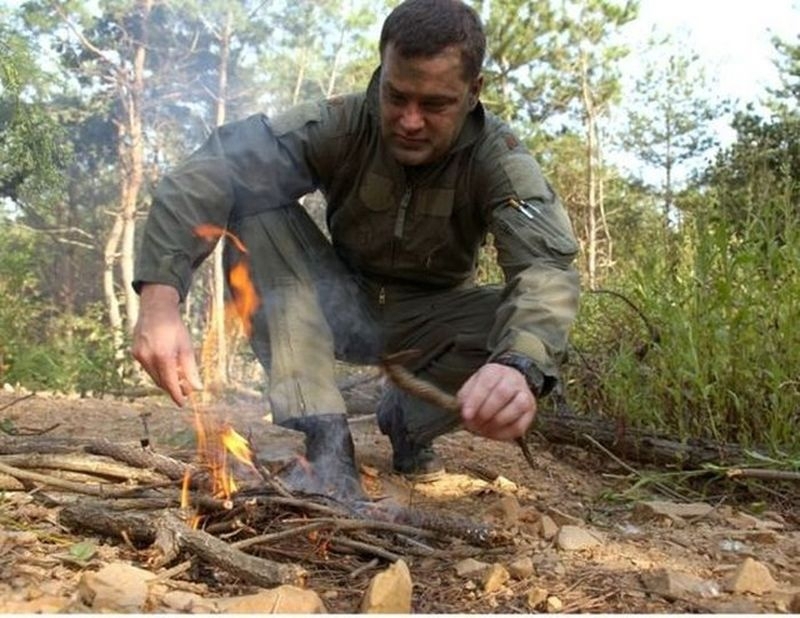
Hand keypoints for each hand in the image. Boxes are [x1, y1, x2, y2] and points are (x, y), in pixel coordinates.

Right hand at [131, 283, 202, 405]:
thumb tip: (198, 388)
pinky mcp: (135, 353)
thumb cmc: (174, 327)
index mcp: (164, 356)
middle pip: (161, 382)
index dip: (177, 395)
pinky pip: (148, 368)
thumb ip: (191, 369)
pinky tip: (167, 365)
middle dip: (173, 388)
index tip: (183, 403)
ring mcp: (140, 356)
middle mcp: (149, 358)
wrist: (156, 309)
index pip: (170, 383)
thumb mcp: (187, 347)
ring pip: (154, 376)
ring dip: (165, 379)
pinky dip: (157, 371)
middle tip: (185, 389)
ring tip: (178, 376)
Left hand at [456, 363, 535, 440]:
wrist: (505, 390)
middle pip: (503, 393)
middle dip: (486, 412)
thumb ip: (465, 400)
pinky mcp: (531, 411)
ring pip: (518, 405)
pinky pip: (521, 425)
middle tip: (474, 423)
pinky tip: (494, 432)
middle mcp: (513, 379)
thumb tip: (467, 414)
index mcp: (495, 371)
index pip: (486, 382)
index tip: (466, 415)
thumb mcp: (469, 390)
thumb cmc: (483, 391)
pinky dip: (505, 433)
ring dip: (498, 421)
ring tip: (484, 428)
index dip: (475, 400)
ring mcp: (525, 394)